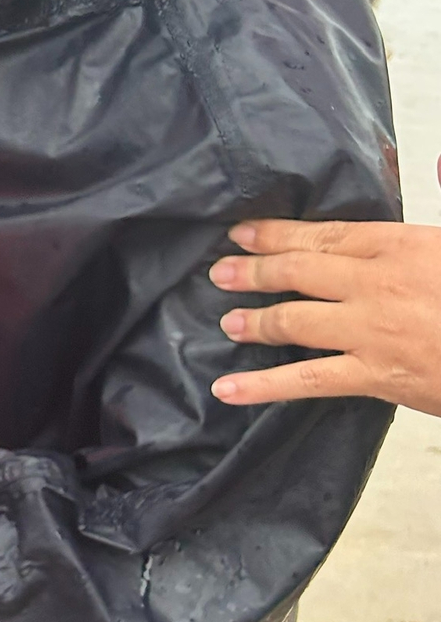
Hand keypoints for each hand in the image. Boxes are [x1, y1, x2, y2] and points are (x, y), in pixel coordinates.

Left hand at [210, 209, 440, 415]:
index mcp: (400, 244)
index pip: (323, 235)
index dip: (276, 234)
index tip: (242, 233)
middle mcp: (377, 283)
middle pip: (298, 272)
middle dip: (254, 271)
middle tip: (220, 272)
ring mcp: (372, 330)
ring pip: (294, 321)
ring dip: (256, 321)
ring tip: (227, 321)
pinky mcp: (376, 375)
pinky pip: (307, 380)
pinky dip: (261, 386)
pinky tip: (227, 389)